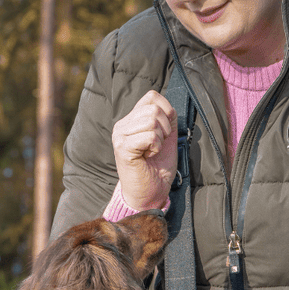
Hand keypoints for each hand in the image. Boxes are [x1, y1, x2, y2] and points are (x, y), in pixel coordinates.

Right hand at [112, 90, 177, 210]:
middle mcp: (122, 125)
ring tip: (152, 151)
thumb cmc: (158, 167)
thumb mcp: (167, 137)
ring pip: (152, 120)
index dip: (166, 111)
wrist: (151, 193)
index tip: (164, 133)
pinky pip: (150, 136)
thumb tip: (168, 106)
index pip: (152, 97)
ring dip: (160, 138)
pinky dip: (156, 147)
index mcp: (131, 120)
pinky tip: (148, 156)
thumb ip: (167, 118)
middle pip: (153, 108)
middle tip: (158, 145)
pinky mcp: (122, 148)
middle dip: (165, 128)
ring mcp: (120, 136)